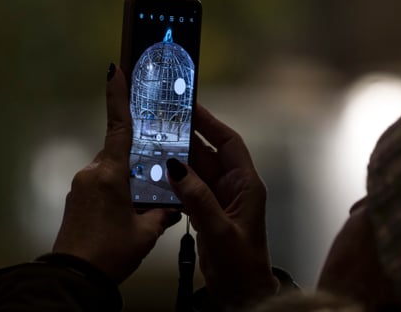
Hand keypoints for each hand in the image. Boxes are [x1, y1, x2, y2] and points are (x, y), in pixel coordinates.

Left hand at [53, 64, 180, 282]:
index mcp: (110, 174)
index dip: (117, 96)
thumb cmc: (110, 252)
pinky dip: (114, 190)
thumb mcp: (145, 233)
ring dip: (126, 180)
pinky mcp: (76, 197)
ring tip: (137, 209)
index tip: (115, 70)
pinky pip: (99, 183)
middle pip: (118, 152)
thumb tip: (174, 206)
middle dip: (136, 161)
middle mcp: (92, 172)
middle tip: (151, 180)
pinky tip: (123, 214)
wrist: (73, 278)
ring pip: (110, 169)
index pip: (118, 127)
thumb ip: (162, 214)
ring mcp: (81, 184)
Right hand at [167, 105, 278, 307]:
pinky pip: (190, 187)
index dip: (211, 124)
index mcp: (245, 184)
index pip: (229, 143)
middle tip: (163, 123)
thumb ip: (198, 198)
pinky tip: (157, 176)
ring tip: (155, 144)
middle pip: (209, 153)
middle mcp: (233, 186)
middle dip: (188, 138)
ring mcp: (219, 198)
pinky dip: (175, 181)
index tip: (191, 107)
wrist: (240, 293)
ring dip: (178, 159)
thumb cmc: (240, 264)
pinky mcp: (207, 211)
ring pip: (197, 170)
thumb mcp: (219, 229)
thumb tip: (175, 167)